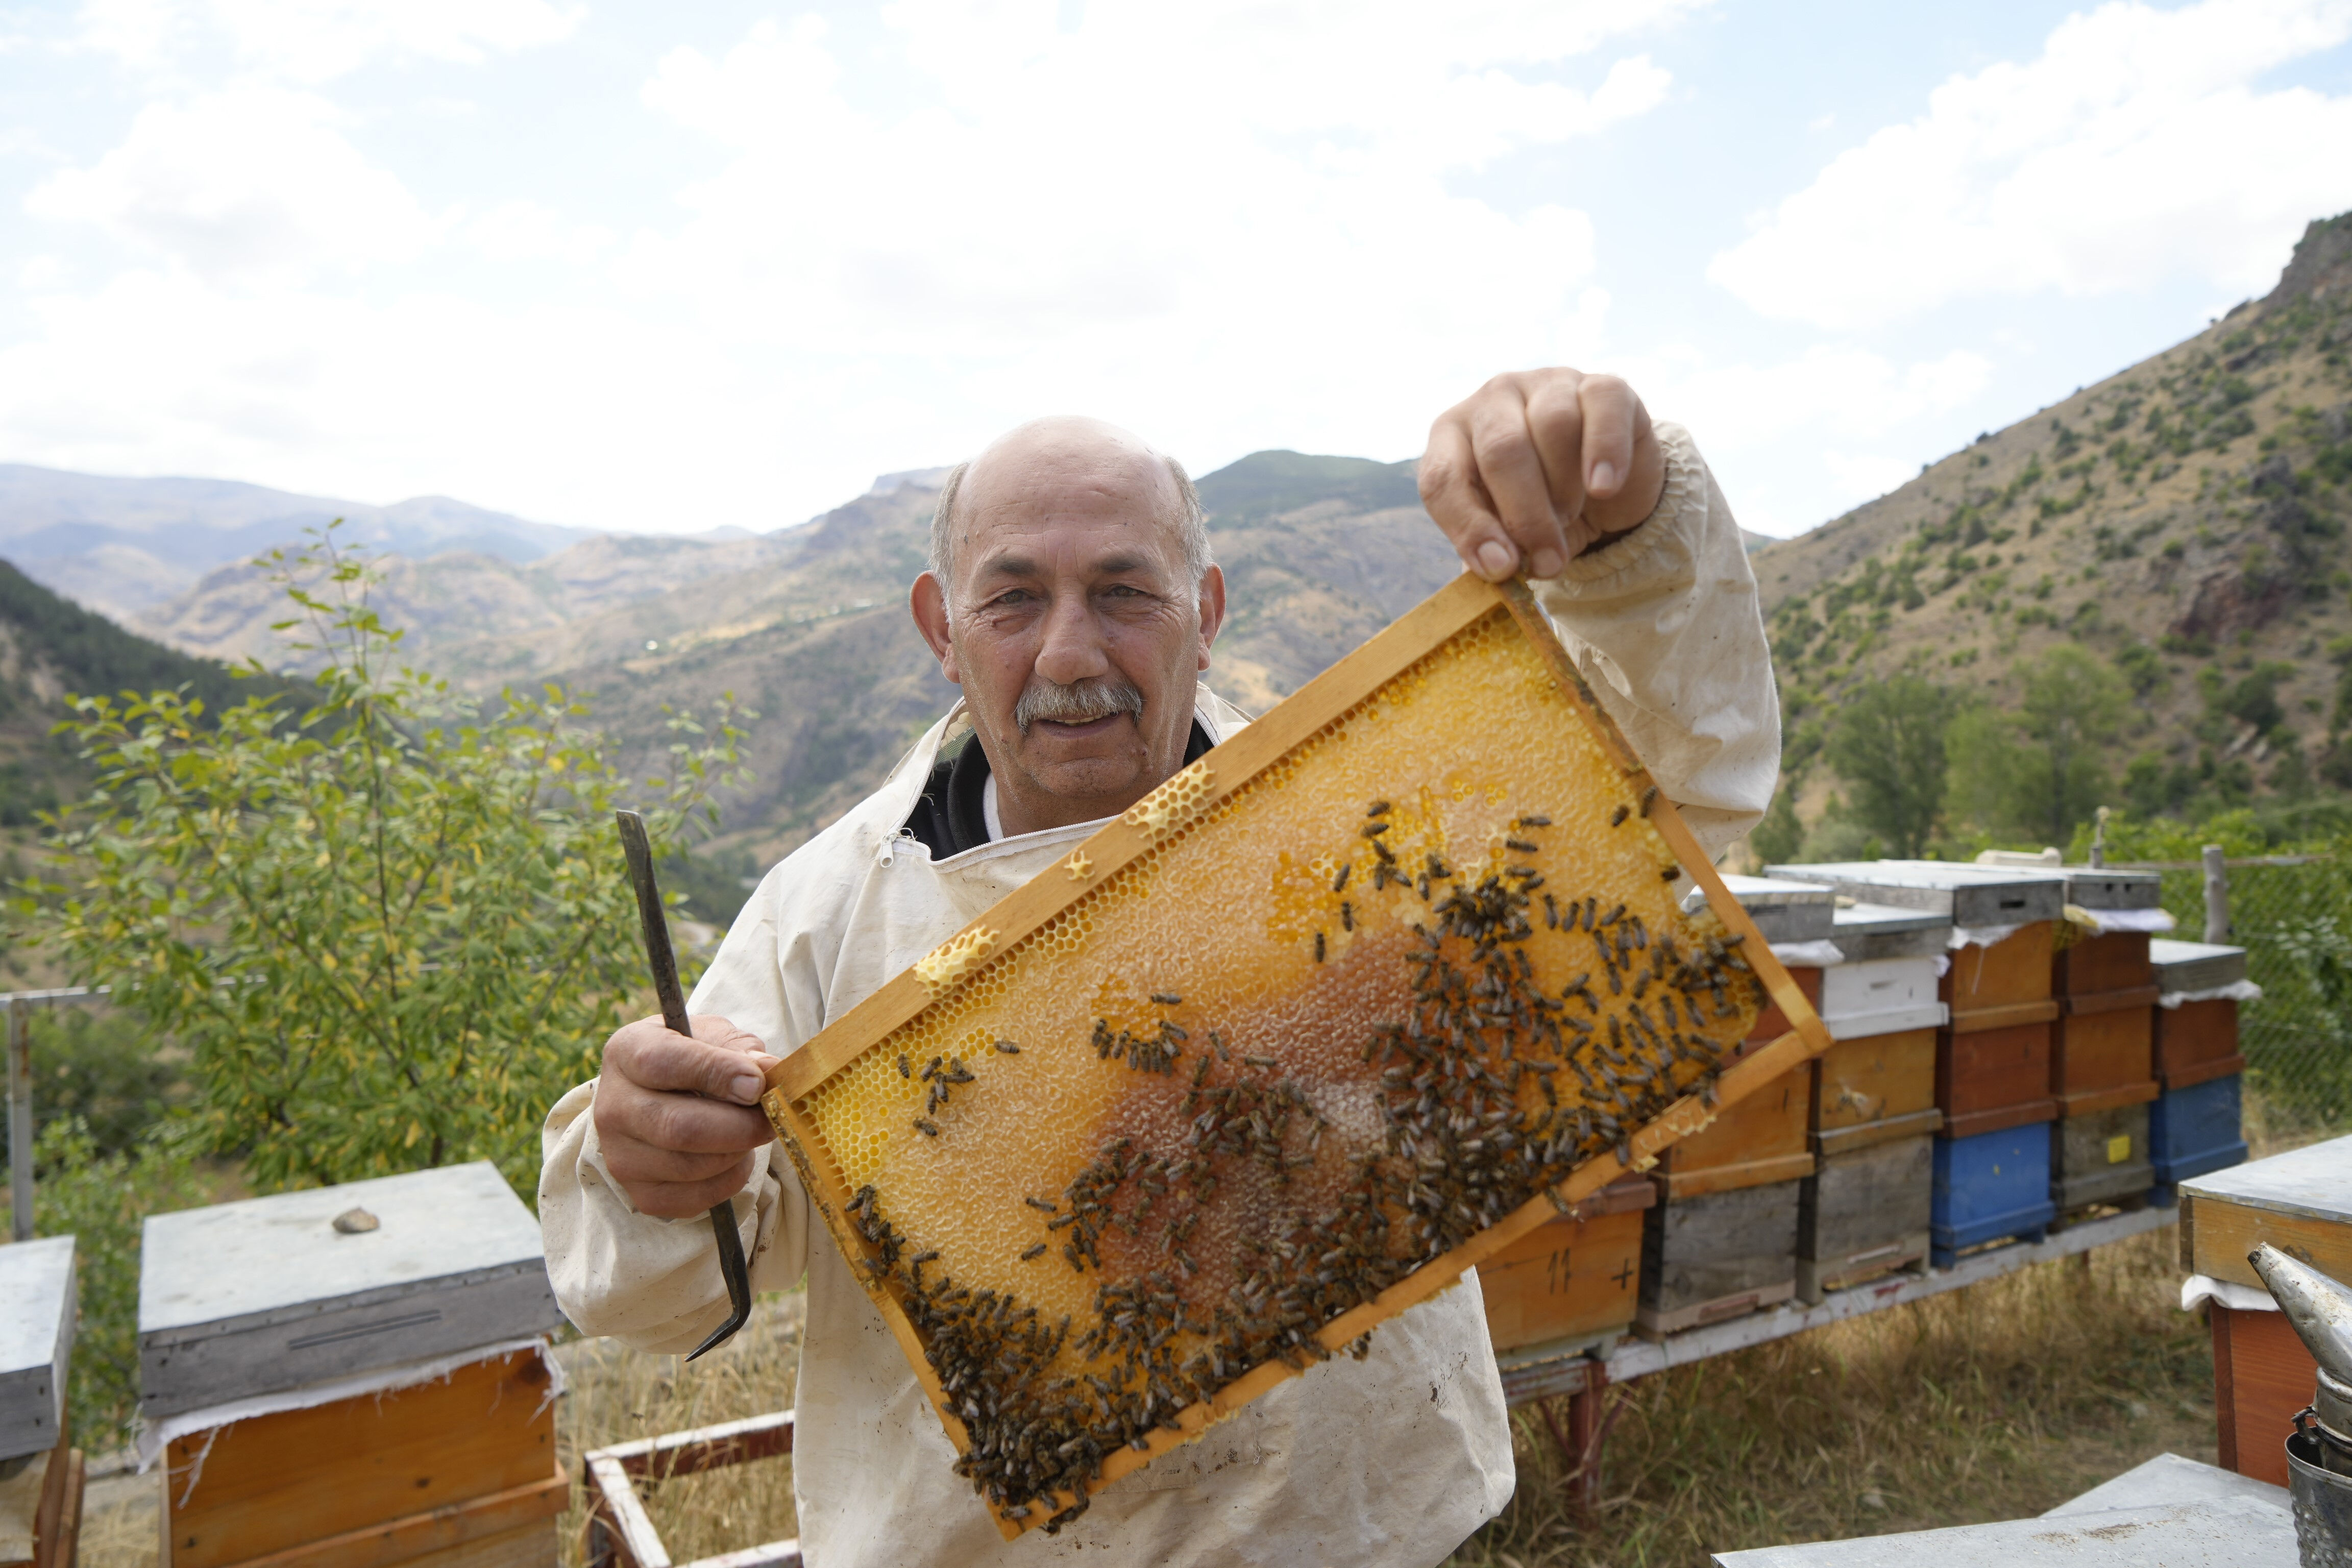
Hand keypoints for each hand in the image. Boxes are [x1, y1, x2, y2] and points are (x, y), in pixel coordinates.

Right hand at [593, 1014, 779, 1217]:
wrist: (657, 1095)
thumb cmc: (691, 1058)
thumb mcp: (711, 1036)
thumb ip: (739, 1049)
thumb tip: (768, 1071)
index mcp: (626, 1052)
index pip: (663, 1064)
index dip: (716, 1074)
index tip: (757, 1084)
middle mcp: (612, 1106)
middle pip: (678, 1127)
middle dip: (739, 1126)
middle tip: (771, 1119)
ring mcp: (619, 1155)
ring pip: (690, 1166)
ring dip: (737, 1153)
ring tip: (750, 1134)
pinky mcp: (639, 1193)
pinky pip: (694, 1198)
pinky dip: (728, 1181)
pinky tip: (734, 1158)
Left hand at [1419, 368, 1665, 581]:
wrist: (1605, 489)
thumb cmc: (1538, 509)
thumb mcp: (1506, 533)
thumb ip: (1493, 549)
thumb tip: (1496, 567)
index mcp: (1452, 435)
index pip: (1442, 477)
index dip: (1469, 527)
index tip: (1501, 568)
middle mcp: (1493, 399)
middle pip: (1502, 450)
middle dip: (1526, 516)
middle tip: (1548, 558)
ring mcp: (1548, 384)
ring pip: (1553, 426)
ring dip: (1564, 488)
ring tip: (1570, 516)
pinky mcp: (1602, 386)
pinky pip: (1603, 411)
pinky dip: (1605, 453)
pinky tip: (1603, 487)